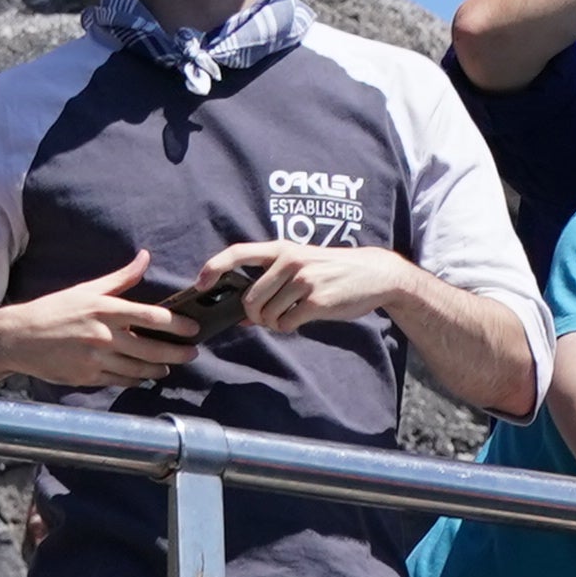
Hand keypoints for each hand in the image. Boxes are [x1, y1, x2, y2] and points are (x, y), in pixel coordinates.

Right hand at [0, 250, 200, 390]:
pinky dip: (135, 379)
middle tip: (192, 353)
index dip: (177, 324)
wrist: (17, 338)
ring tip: (168, 366)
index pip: (150, 317)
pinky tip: (143, 377)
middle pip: (151, 348)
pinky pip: (120, 380)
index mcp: (104, 310)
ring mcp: (95, 359)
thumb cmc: (53, 310)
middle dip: (177, 353)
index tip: (193, 328)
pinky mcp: (87, 377)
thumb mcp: (86, 289)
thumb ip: (120, 278)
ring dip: (158, 369)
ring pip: (138, 369)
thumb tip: (145, 257)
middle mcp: (102, 335)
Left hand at [204, 239, 415, 335]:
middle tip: (270, 317)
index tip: (200, 282)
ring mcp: (303, 280)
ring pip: (267, 315)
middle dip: (255, 315)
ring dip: (274, 322)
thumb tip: (242, 316)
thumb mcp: (301, 266)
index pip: (238, 253)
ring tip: (291, 315)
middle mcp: (290, 261)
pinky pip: (286, 323)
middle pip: (250, 299)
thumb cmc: (333, 271)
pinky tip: (301, 319)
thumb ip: (271, 284)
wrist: (375, 273)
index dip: (214, 267)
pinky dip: (288, 327)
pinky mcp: (316, 300)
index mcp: (282, 249)